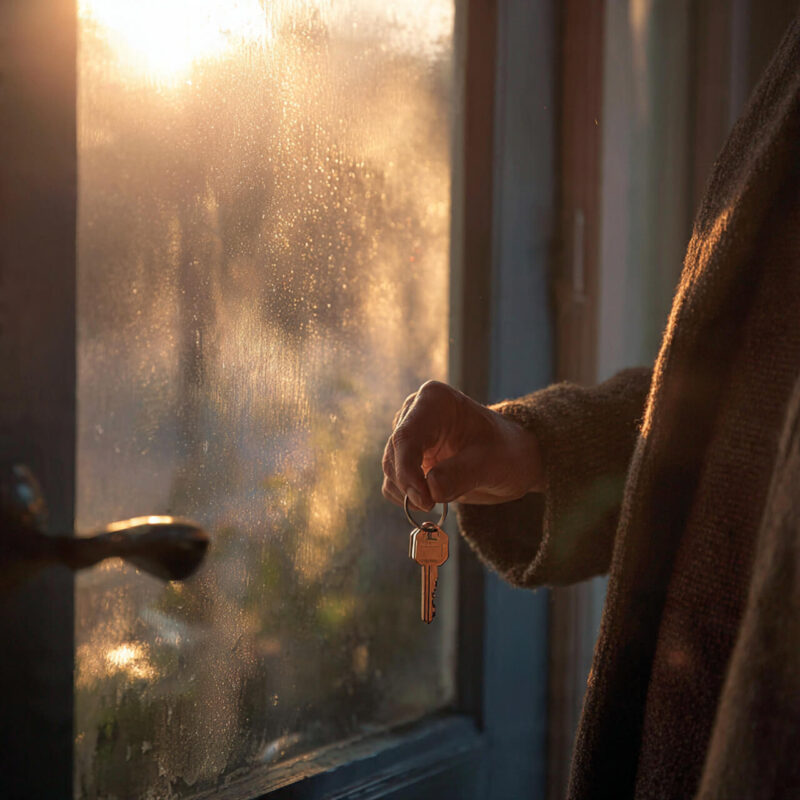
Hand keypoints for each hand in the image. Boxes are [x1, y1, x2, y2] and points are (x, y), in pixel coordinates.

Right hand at [381, 380, 543, 510]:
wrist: (512, 460)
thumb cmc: (506, 453)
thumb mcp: (491, 464)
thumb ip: (460, 475)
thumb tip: (429, 489)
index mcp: (434, 400)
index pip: (406, 437)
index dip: (407, 471)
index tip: (425, 501)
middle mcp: (414, 412)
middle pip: (393, 455)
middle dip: (409, 486)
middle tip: (432, 506)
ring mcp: (409, 435)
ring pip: (390, 471)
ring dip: (408, 494)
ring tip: (441, 500)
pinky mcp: (406, 457)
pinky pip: (393, 482)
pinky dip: (407, 498)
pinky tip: (433, 498)